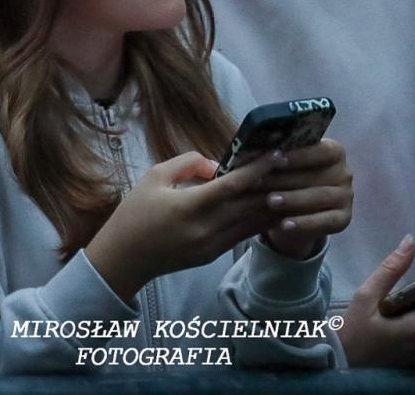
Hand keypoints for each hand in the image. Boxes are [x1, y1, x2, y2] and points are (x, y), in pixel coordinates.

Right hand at [86, 150, 280, 301]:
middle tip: (293, 165)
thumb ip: (189, 163)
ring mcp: (211, 245)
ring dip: (273, 203)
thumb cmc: (134, 213)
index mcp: (190, 206)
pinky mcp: (213, 256)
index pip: (235, 184)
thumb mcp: (154, 177)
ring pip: (253, 222)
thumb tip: (219, 164)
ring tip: (291, 184)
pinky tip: (272, 206)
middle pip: (251, 203)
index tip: (278, 153)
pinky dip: (260, 219)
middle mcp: (205, 228)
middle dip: (274, 183)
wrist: (121, 261)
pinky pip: (243, 234)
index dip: (260, 167)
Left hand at [258, 138, 353, 258]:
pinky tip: (285, 224)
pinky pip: (325, 221)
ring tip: (270, 201)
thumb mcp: (283, 170)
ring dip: (294, 199)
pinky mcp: (344, 218)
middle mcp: (344, 172)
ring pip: (320, 196)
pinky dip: (305, 223)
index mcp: (334, 152)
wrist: (293, 218)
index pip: (321, 150)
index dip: (299, 155)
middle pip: (316, 175)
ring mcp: (346, 196)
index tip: (275, 159)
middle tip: (259, 182)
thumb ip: (277, 160)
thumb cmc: (286, 183)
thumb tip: (255, 151)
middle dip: (285, 179)